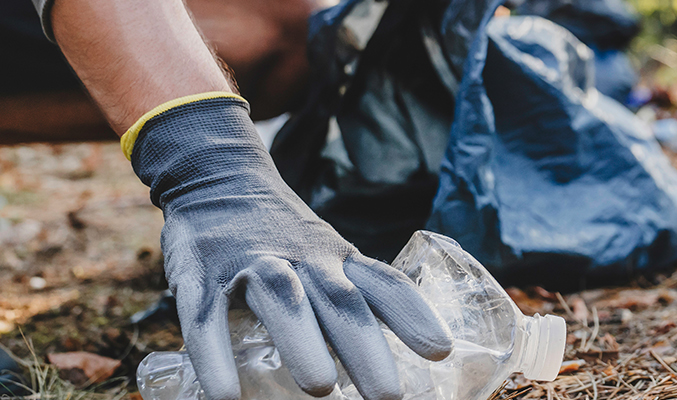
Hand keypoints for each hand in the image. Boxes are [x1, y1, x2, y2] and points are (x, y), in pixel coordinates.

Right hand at [129, 94, 452, 399]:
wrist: (215, 174)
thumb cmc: (280, 233)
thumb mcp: (326, 255)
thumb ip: (352, 298)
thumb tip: (392, 357)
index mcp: (338, 258)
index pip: (384, 283)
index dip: (414, 315)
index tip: (440, 351)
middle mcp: (303, 259)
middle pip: (341, 300)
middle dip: (366, 348)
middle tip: (389, 396)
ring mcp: (252, 264)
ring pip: (284, 300)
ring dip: (304, 343)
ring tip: (321, 390)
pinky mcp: (201, 274)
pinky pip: (207, 317)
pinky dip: (215, 356)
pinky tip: (225, 396)